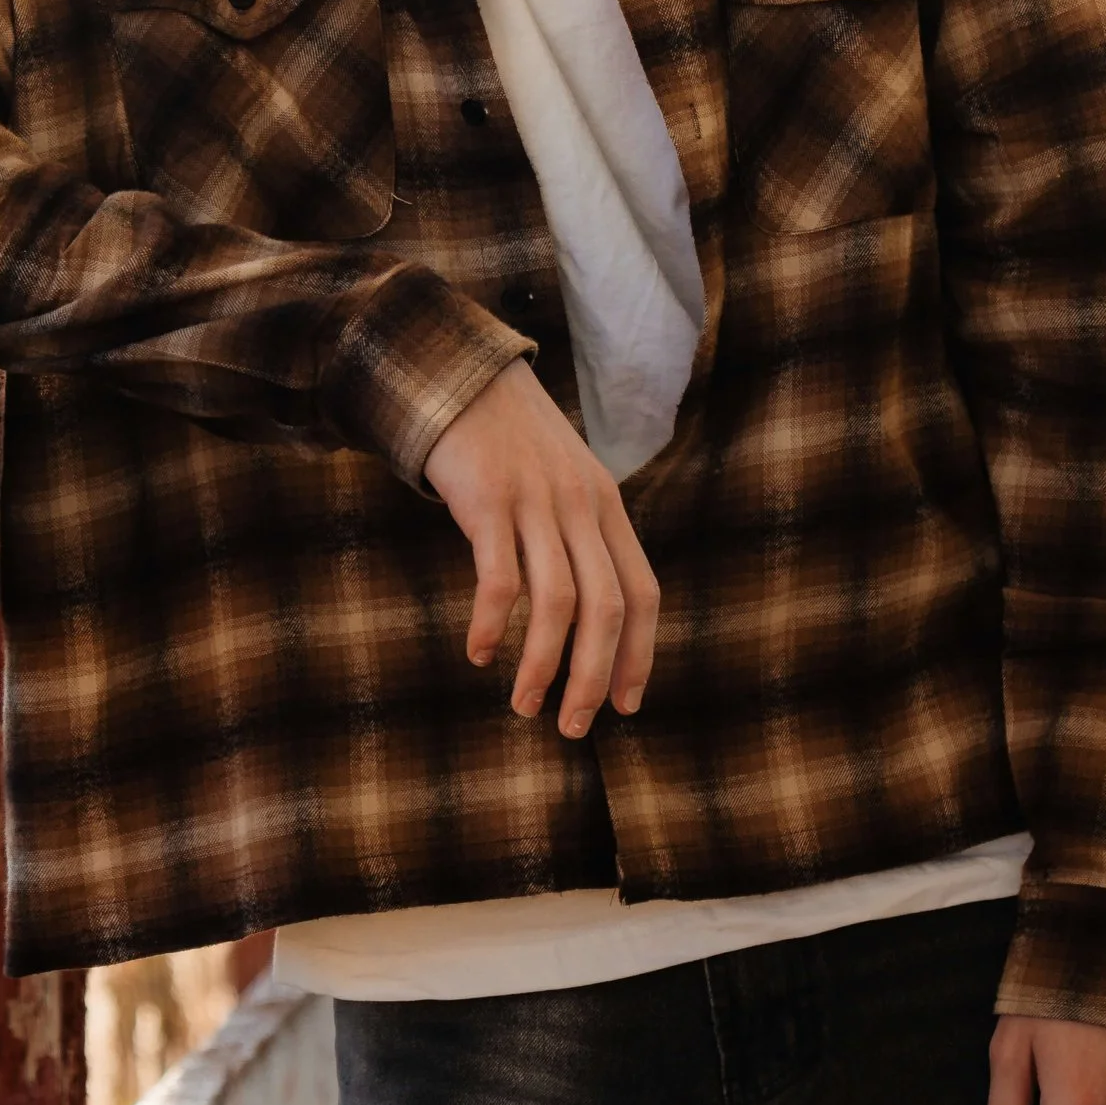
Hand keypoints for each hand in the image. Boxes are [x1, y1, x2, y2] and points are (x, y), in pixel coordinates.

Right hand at [424, 362, 659, 737]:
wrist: (462, 378)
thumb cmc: (510, 444)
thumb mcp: (564, 483)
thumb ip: (579, 538)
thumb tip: (585, 619)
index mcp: (607, 508)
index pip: (643, 593)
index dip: (641, 655)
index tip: (627, 705)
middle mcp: (582, 506)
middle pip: (608, 608)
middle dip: (596, 677)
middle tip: (573, 726)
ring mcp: (537, 502)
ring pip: (557, 602)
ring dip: (544, 664)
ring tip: (525, 705)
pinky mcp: (489, 500)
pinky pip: (500, 577)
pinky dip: (492, 624)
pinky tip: (480, 654)